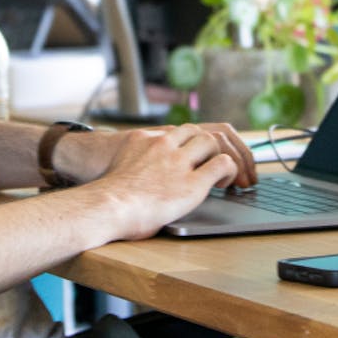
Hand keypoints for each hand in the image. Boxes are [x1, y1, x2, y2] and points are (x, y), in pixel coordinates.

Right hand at [80, 124, 245, 239]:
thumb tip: (143, 182)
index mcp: (144, 139)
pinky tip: (224, 184)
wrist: (108, 206)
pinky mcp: (192, 183)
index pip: (178, 130)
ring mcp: (178, 161)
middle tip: (216, 163)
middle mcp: (163, 143)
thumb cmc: (108, 198)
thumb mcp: (121, 166)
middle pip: (197, 131)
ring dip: (221, 154)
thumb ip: (138, 164)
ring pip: (212, 141)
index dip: (192, 142)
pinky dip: (229, 170)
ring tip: (223, 175)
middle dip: (211, 146)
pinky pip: (222, 164)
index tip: (198, 155)